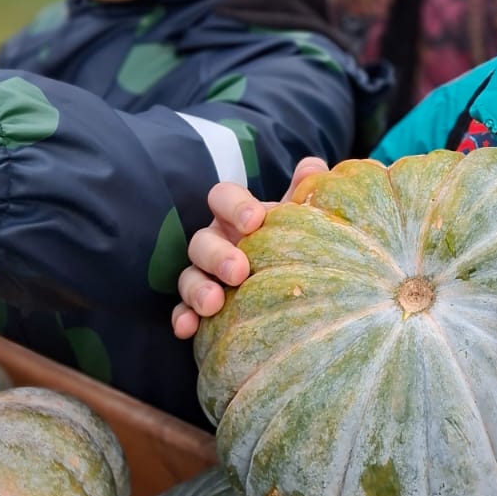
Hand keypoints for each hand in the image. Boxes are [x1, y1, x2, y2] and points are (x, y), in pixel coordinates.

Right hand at [171, 156, 327, 339]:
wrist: (297, 284)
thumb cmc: (295, 241)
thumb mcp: (302, 216)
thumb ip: (306, 191)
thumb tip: (313, 166)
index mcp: (236, 214)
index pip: (222, 198)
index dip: (234, 206)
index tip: (255, 220)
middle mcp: (216, 241)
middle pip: (202, 241)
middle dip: (218, 255)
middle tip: (239, 270)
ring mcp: (204, 274)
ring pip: (189, 277)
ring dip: (197, 289)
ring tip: (213, 303)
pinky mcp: (199, 307)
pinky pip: (182, 311)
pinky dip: (182, 318)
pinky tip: (187, 329)